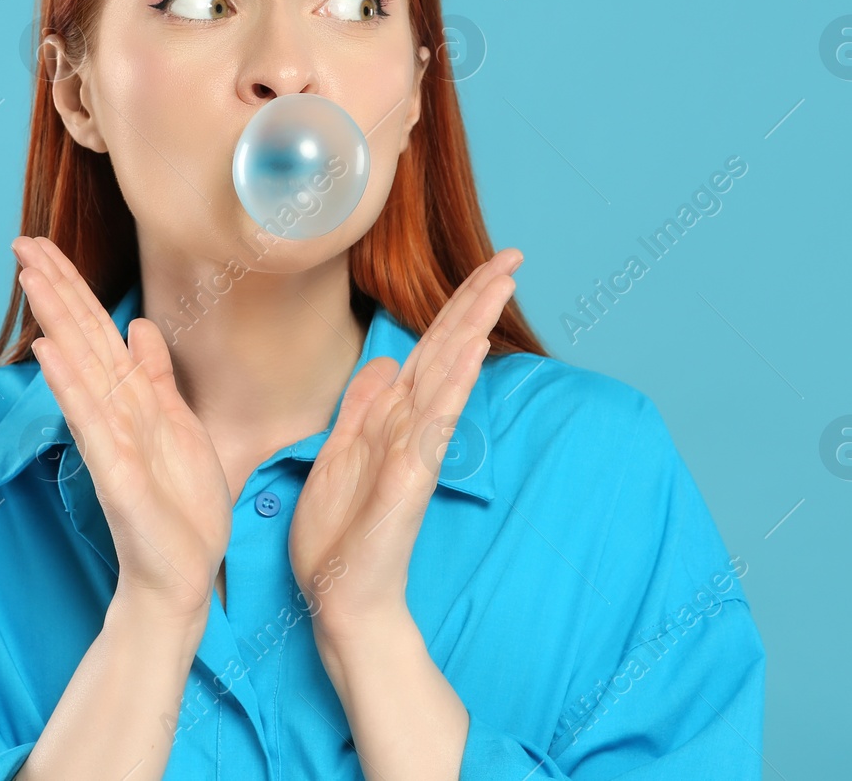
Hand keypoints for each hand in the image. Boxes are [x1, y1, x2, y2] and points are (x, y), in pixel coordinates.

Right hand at [12, 236, 232, 627]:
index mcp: (130, 398)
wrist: (183, 573)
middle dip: (54, 288)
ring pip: (79, 368)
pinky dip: (69, 384)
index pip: (95, 331)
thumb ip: (156, 377)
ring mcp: (110, 439)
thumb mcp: (179, 426)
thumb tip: (140, 326)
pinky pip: (90, 421)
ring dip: (55, 320)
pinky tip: (48, 351)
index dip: (72, 287)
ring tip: (30, 276)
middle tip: (20, 242)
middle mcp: (113, 411)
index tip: (42, 247)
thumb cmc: (180, 506)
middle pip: (80, 338)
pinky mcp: (114, 473)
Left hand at [288, 247, 522, 642]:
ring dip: (474, 325)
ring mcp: (415, 447)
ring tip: (501, 281)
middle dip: (478, 300)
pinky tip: (472, 349)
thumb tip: (383, 363)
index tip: (485, 266)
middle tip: (513, 255)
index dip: (455, 305)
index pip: (429, 348)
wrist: (340, 595)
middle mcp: (410, 424)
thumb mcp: (338, 454)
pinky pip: (435, 419)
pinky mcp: (411, 474)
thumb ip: (362, 407)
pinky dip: (454, 382)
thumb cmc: (339, 534)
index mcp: (391, 416)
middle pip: (448, 349)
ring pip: (448, 373)